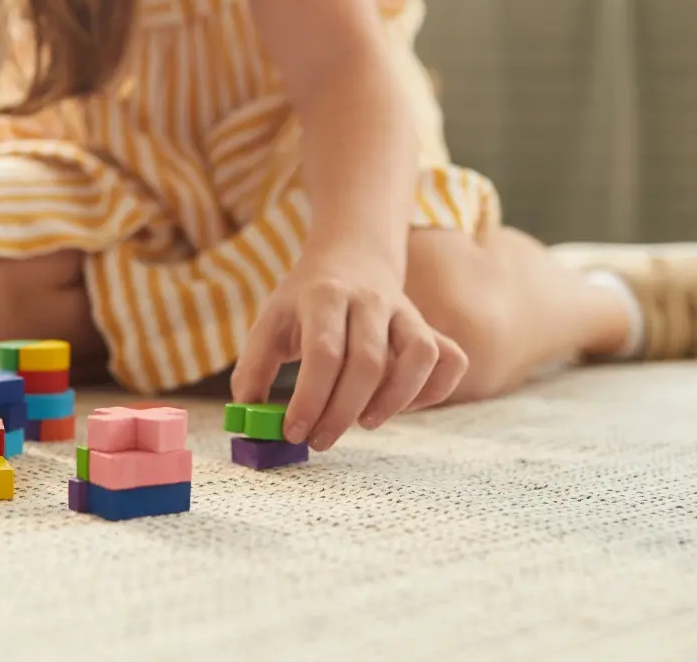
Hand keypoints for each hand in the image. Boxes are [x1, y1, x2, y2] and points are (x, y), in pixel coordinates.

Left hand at [231, 243, 466, 450]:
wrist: (351, 255)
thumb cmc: (305, 301)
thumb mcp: (270, 322)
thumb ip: (254, 367)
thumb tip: (246, 417)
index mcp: (325, 298)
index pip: (324, 353)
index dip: (310, 399)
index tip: (294, 431)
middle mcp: (370, 301)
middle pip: (368, 362)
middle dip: (342, 412)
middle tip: (320, 440)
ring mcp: (405, 312)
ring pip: (420, 355)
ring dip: (395, 400)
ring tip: (365, 423)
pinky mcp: (427, 327)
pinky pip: (450, 358)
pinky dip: (434, 389)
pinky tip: (404, 406)